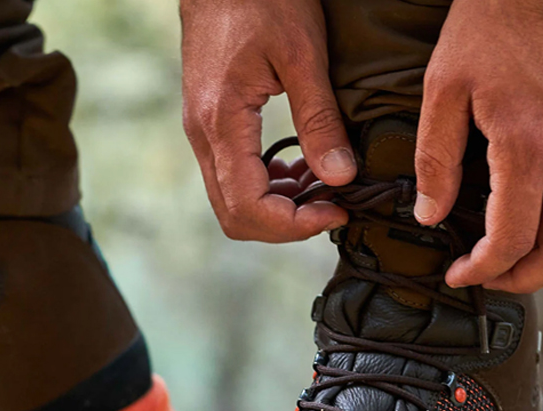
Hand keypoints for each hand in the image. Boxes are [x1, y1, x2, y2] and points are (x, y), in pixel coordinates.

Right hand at [180, 0, 352, 242]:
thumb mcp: (302, 53)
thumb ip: (319, 120)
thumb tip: (340, 177)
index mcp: (221, 125)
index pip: (249, 207)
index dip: (294, 225)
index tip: (337, 211)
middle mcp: (203, 139)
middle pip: (236, 217)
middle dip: (286, 225)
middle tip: (331, 206)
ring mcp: (203, 135)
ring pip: (234, 203)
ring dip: (279, 207)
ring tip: (322, 185)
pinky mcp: (211, 128)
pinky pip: (235, 179)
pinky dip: (269, 187)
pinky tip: (300, 168)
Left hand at [415, 0, 542, 292]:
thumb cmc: (492, 26)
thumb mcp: (443, 90)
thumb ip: (437, 159)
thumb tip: (432, 215)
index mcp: (528, 146)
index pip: (511, 240)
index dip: (482, 269)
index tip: (457, 273)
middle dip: (519, 278)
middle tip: (486, 278)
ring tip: (510, 260)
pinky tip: (538, 222)